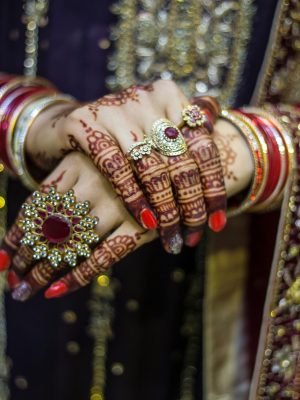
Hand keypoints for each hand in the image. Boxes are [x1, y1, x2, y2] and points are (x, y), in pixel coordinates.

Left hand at [1, 152, 156, 299]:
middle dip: (27, 258)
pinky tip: (57, 291)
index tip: (5, 256)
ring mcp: (119, 204)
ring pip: (71, 244)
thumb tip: (30, 228)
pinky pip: (103, 257)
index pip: (37, 204)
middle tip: (12, 281)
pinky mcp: (141, 226)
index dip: (18, 234)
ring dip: (44, 271)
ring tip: (24, 290)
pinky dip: (78, 276)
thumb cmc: (130, 164)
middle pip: (50, 227)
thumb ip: (67, 186)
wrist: (178, 160)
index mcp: (79, 163)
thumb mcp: (95, 163)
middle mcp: (96, 182)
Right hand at [26, 80, 226, 251]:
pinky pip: (117, 169)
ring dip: (166, 209)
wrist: (69, 122)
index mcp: (170, 96)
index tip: (217, 222)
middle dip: (191, 205)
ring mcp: (115, 109)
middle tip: (194, 235)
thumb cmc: (122, 135)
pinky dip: (134, 198)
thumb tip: (218, 182)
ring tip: (171, 237)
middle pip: (181, 161)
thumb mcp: (155, 130)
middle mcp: (146, 98)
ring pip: (152, 168)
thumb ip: (186, 141)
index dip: (214, 188)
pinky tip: (146, 221)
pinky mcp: (86, 124)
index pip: (204, 146)